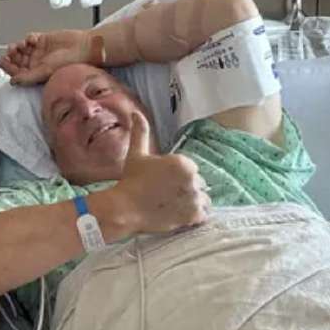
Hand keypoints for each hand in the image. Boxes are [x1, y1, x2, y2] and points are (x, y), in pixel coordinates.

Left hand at [0, 29, 94, 84]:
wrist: (82, 47)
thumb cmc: (70, 63)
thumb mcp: (45, 72)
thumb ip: (28, 77)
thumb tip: (13, 82)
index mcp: (36, 74)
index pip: (17, 72)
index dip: (7, 67)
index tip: (0, 61)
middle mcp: (36, 63)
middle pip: (17, 60)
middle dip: (12, 55)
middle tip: (9, 51)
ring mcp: (39, 51)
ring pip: (21, 49)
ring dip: (18, 46)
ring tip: (20, 45)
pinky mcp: (43, 40)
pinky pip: (30, 38)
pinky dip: (28, 38)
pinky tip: (33, 39)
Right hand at [112, 114, 209, 234]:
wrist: (125, 208)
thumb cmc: (131, 181)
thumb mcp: (137, 154)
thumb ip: (141, 132)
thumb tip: (136, 113)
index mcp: (183, 163)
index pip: (192, 169)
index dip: (178, 176)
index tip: (164, 183)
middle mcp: (192, 180)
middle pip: (198, 184)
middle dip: (186, 188)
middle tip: (166, 195)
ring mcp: (194, 199)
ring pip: (203, 199)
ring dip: (193, 202)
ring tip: (175, 205)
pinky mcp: (193, 216)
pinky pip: (204, 214)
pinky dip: (196, 215)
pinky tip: (181, 214)